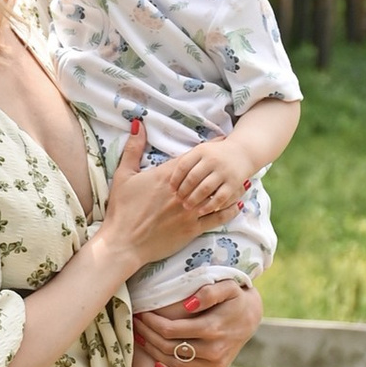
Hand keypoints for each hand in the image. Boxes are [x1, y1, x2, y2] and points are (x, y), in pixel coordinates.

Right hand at [92, 118, 225, 270]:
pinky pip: (217, 217)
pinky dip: (229, 210)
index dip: (208, 150)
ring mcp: (189, 211)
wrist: (124, 242)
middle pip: (208, 175)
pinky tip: (238, 204)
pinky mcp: (192, 228)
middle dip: (222, 166)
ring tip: (244, 179)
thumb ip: (133, 149)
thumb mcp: (123, 175)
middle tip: (235, 158)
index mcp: (166, 177)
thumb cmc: (121, 209)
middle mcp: (182, 192)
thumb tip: (137, 124)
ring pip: (217, 195)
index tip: (220, 141)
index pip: (193, 159)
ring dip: (230, 187)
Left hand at [131, 278, 262, 366]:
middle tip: (135, 323)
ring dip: (153, 352)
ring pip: (173, 364)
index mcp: (213, 328)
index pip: (171, 330)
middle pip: (168, 348)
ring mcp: (214, 365)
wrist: (252, 315)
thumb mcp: (227, 286)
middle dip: (148, 334)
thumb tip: (188, 305)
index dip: (151, 322)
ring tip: (141, 338)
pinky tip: (156, 363)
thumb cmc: (234, 296)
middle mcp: (213, 351)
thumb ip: (208, 292)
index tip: (141, 312)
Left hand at [172, 140, 253, 221]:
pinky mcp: (234, 183)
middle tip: (177, 200)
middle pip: (192, 178)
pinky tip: (201, 211)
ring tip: (186, 206)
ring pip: (205, 189)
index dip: (175, 179)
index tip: (171, 188)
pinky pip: (220, 197)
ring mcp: (224, 171)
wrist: (243, 152)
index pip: (183, 165)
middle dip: (183, 191)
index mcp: (201, 151)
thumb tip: (169, 177)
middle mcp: (213, 159)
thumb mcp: (200, 152)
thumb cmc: (216, 154)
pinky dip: (209, 205)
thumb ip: (187, 161)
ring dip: (194, 199)